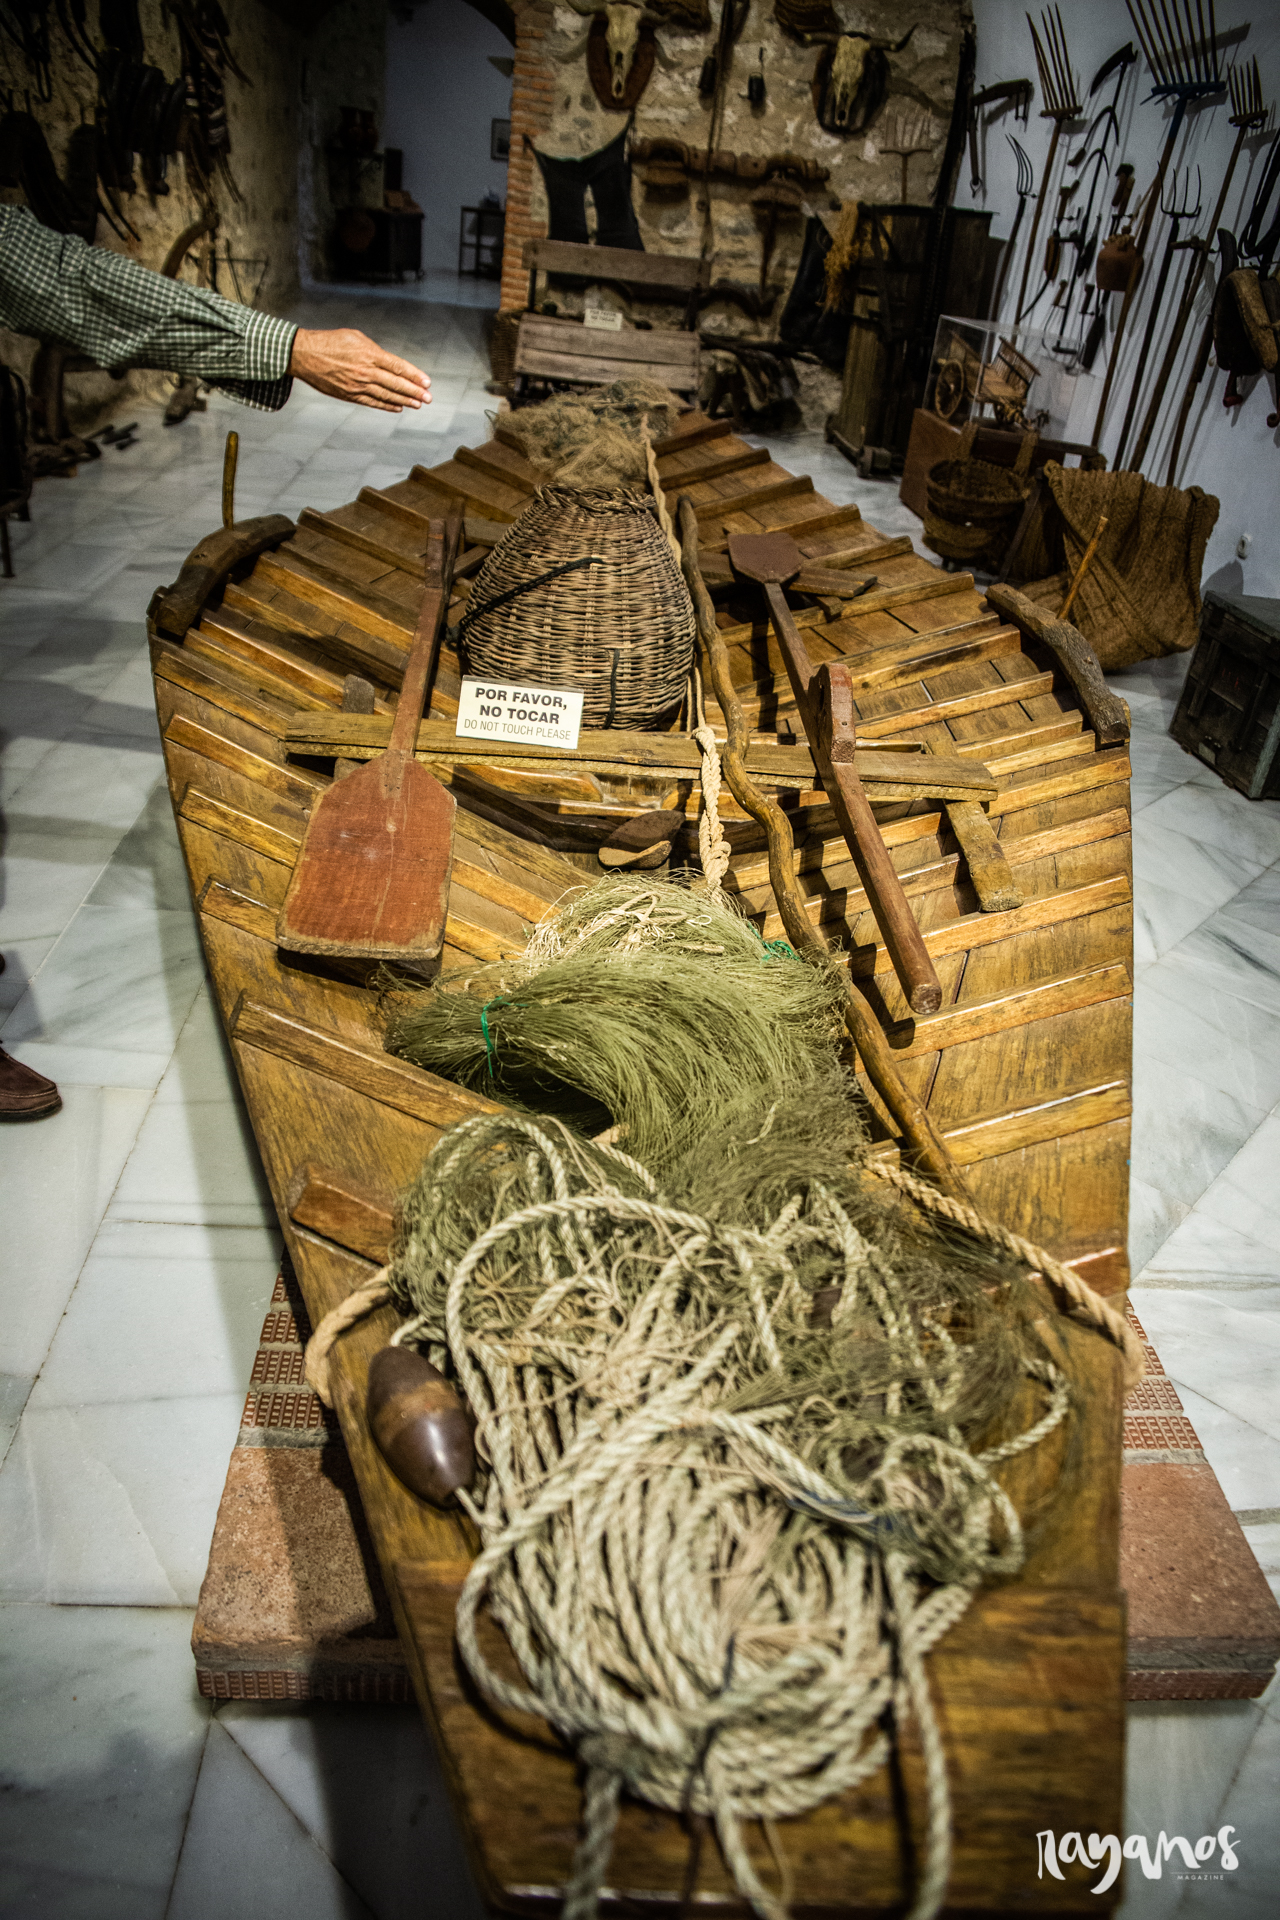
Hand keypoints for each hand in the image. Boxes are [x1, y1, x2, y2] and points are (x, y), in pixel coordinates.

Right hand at [288, 328, 430, 412]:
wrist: (304, 354)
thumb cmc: (330, 342)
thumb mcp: (355, 337)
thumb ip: (374, 350)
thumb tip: (388, 362)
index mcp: (369, 354)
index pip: (397, 366)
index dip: (414, 375)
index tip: (427, 382)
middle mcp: (365, 371)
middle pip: (396, 384)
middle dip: (415, 391)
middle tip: (429, 398)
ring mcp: (357, 385)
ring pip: (386, 395)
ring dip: (404, 401)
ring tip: (418, 404)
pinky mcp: (349, 395)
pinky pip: (372, 402)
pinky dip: (386, 405)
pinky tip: (398, 407)